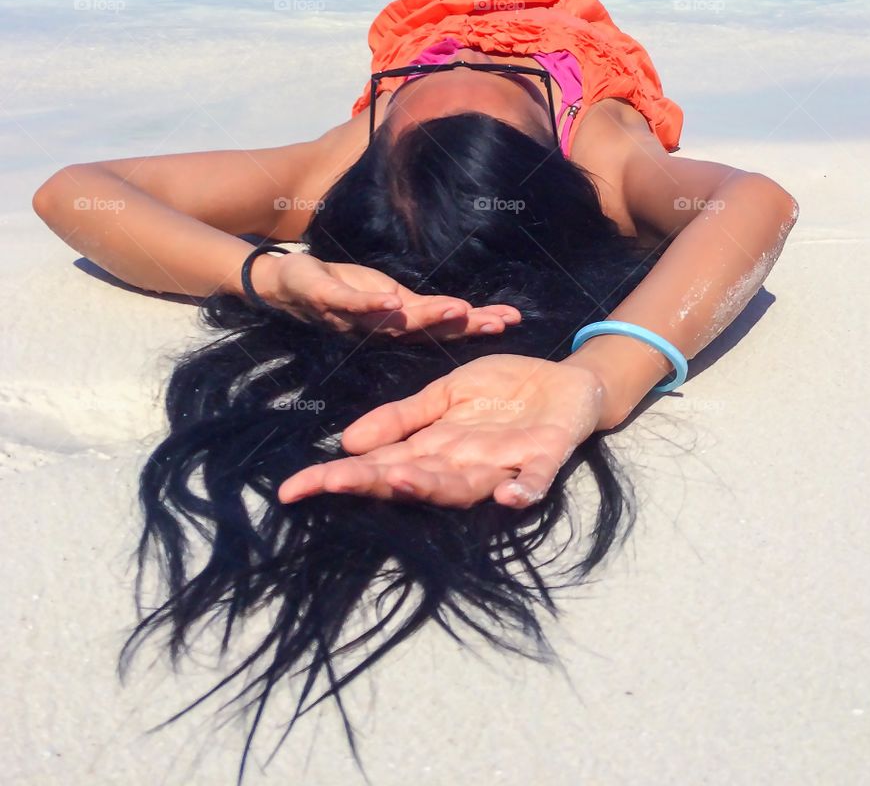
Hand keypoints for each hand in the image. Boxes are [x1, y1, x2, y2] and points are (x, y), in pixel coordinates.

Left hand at [255, 251, 520, 339]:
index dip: (476, 323)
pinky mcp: (328, 299)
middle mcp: (382, 327)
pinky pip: (351, 305)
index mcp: (399, 322)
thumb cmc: (342, 290)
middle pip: (428, 329)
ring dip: (426, 318)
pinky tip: (392, 301)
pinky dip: (371, 305)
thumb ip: (420, 307)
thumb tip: (464, 311)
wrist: (286, 285)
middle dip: (462, 326)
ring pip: (396, 322)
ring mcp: (355, 316)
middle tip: (497, 322)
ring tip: (458, 309)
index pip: (444, 325)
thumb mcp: (388, 295)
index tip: (510, 319)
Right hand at [278, 354, 606, 508]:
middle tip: (334, 483)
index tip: (293, 488)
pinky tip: (508, 496)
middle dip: (374, 483)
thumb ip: (402, 417)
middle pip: (413, 480)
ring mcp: (505, 464)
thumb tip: (347, 442)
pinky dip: (524, 489)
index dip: (339, 477)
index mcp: (436, 449)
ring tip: (397, 480)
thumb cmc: (503, 393)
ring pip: (463, 486)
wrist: (567, 382)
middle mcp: (463, 466)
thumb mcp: (444, 394)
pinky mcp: (545, 457)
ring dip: (431, 487)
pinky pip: (535, 480)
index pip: (379, 466)